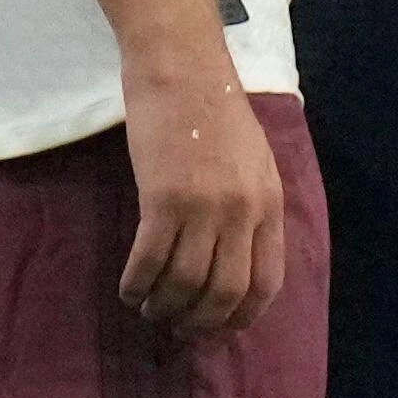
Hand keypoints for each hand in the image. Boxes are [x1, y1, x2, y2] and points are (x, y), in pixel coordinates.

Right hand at [121, 60, 285, 334]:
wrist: (181, 67)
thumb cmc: (212, 109)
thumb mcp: (252, 161)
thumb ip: (249, 207)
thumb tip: (235, 257)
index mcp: (269, 203)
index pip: (267, 282)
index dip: (242, 316)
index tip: (219, 331)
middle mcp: (242, 212)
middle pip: (226, 292)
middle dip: (200, 322)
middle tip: (177, 329)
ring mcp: (204, 206)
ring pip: (186, 283)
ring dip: (164, 307)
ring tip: (149, 310)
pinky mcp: (163, 198)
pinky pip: (150, 260)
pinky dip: (137, 283)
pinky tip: (128, 289)